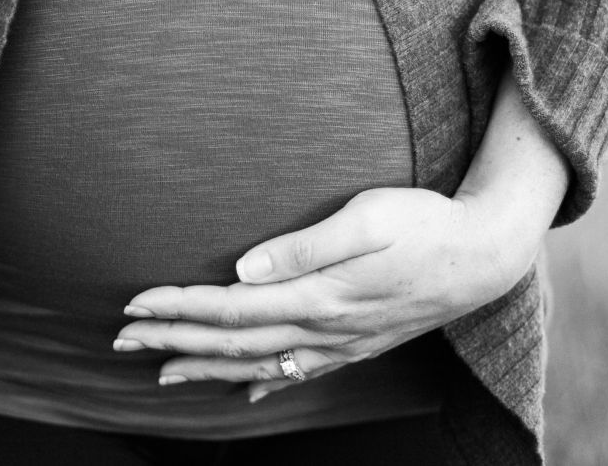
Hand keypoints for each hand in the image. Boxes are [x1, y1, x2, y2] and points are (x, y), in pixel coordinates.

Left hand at [111, 74, 567, 400]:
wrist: (487, 255)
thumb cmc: (425, 222)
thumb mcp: (368, 218)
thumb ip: (304, 244)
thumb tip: (243, 266)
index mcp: (319, 295)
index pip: (231, 307)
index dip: (179, 307)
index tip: (133, 305)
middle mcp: (324, 328)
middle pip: (233, 340)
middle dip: (173, 339)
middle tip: (121, 340)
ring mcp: (342, 342)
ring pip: (259, 362)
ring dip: (206, 365)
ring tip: (160, 371)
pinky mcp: (358, 343)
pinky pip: (300, 371)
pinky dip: (265, 381)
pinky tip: (244, 390)